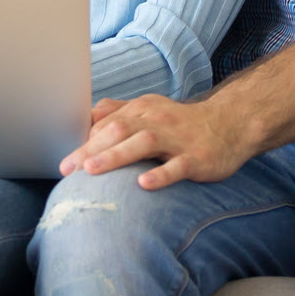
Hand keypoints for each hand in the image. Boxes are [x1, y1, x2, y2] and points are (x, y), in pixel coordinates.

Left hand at [58, 94, 254, 189]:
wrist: (231, 124)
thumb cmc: (182, 123)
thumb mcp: (149, 110)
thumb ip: (118, 112)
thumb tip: (85, 118)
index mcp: (142, 110)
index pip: (106, 124)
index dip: (83, 142)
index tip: (63, 162)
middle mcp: (157, 120)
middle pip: (119, 129)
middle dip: (90, 148)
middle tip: (68, 169)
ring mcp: (178, 139)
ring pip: (144, 142)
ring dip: (116, 155)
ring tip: (92, 169)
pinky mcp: (197, 157)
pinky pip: (178, 165)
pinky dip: (161, 174)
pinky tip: (144, 185)